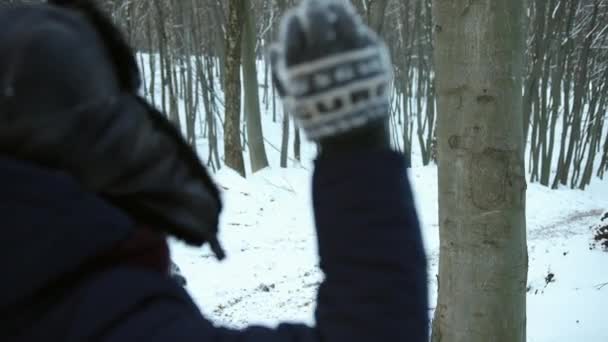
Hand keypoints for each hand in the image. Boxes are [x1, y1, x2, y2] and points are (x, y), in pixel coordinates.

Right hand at [271, 0, 391, 142]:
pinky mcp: (372, 53)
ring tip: (334, 8)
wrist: (354, 136)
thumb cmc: (318, 116)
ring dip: (336, 8)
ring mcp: (350, 50)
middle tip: (313, 5)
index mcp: (300, 62)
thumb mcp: (291, 98)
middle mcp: (324, 52)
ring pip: (342, 15)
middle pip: (317, 15)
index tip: (296, 19)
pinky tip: (352, 27)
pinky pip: (361, 30)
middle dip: (313, 7)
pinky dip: (354, 26)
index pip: (293, 26)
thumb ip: (280, 72)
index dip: (294, 20)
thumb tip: (273, 47)